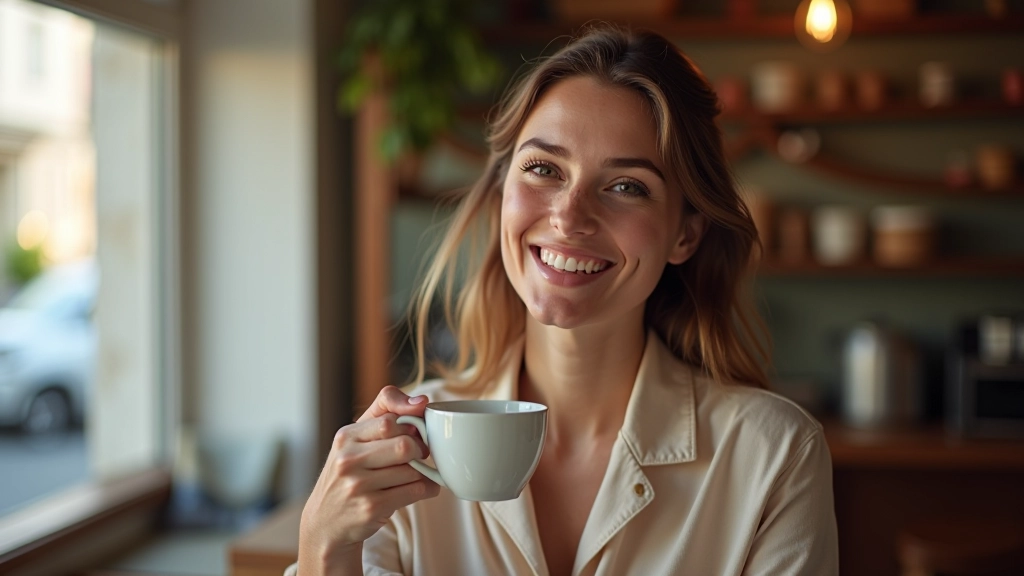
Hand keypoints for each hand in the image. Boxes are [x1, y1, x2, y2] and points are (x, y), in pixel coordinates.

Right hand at [298, 386, 439, 571]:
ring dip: (422, 473)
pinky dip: (427, 489)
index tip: (415, 434)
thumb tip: (423, 402)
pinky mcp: (371, 508)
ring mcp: (358, 486)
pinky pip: (415, 491)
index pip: (389, 421)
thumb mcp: (355, 440)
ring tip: (415, 475)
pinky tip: (422, 488)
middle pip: (404, 445)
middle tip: (419, 456)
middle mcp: (348, 460)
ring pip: (412, 470)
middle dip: (419, 450)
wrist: (325, 522)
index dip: (411, 426)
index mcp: (346, 437)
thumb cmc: (349, 474)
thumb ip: (385, 413)